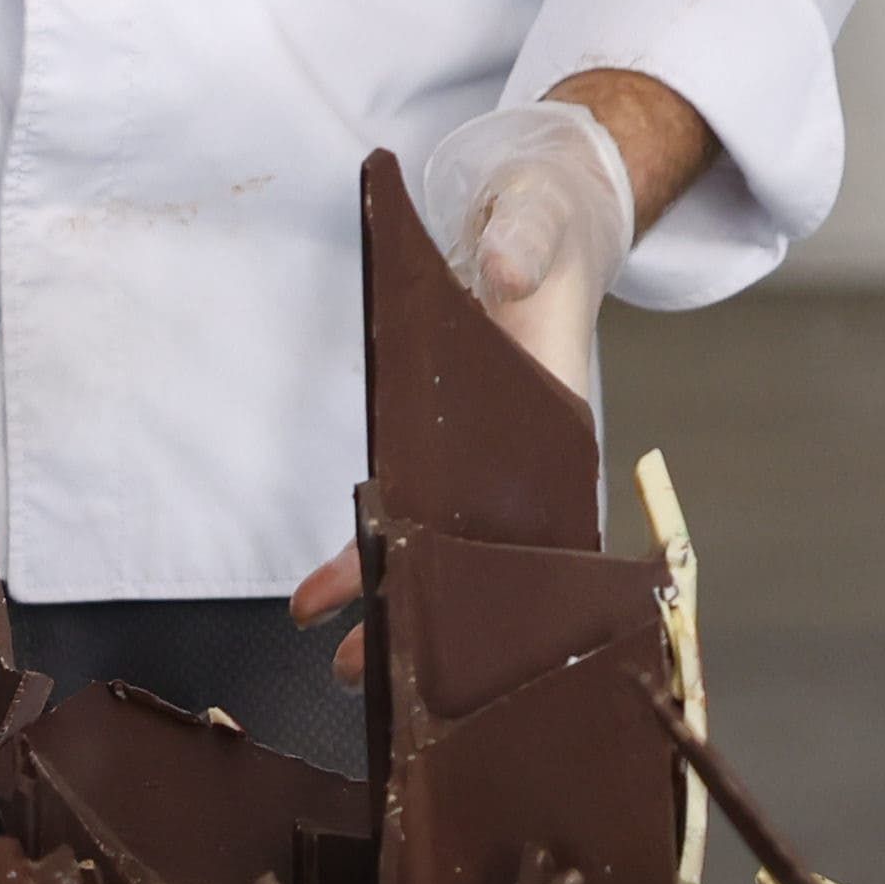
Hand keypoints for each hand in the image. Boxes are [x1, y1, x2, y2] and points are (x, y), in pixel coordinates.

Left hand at [283, 76, 718, 676]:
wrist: (535, 216)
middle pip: (482, 554)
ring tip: (340, 654)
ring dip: (390, 597)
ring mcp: (482, 455)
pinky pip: (407, 510)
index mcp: (559, 413)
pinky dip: (371, 551)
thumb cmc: (545, 228)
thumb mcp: (539, 220)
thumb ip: (526, 241)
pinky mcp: (445, 445)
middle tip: (368, 667)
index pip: (542, 514)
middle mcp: (525, 453)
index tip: (466, 623)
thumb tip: (505, 270)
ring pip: (439, 545)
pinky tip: (325, 590)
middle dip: (429, 612)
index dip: (506, 578)